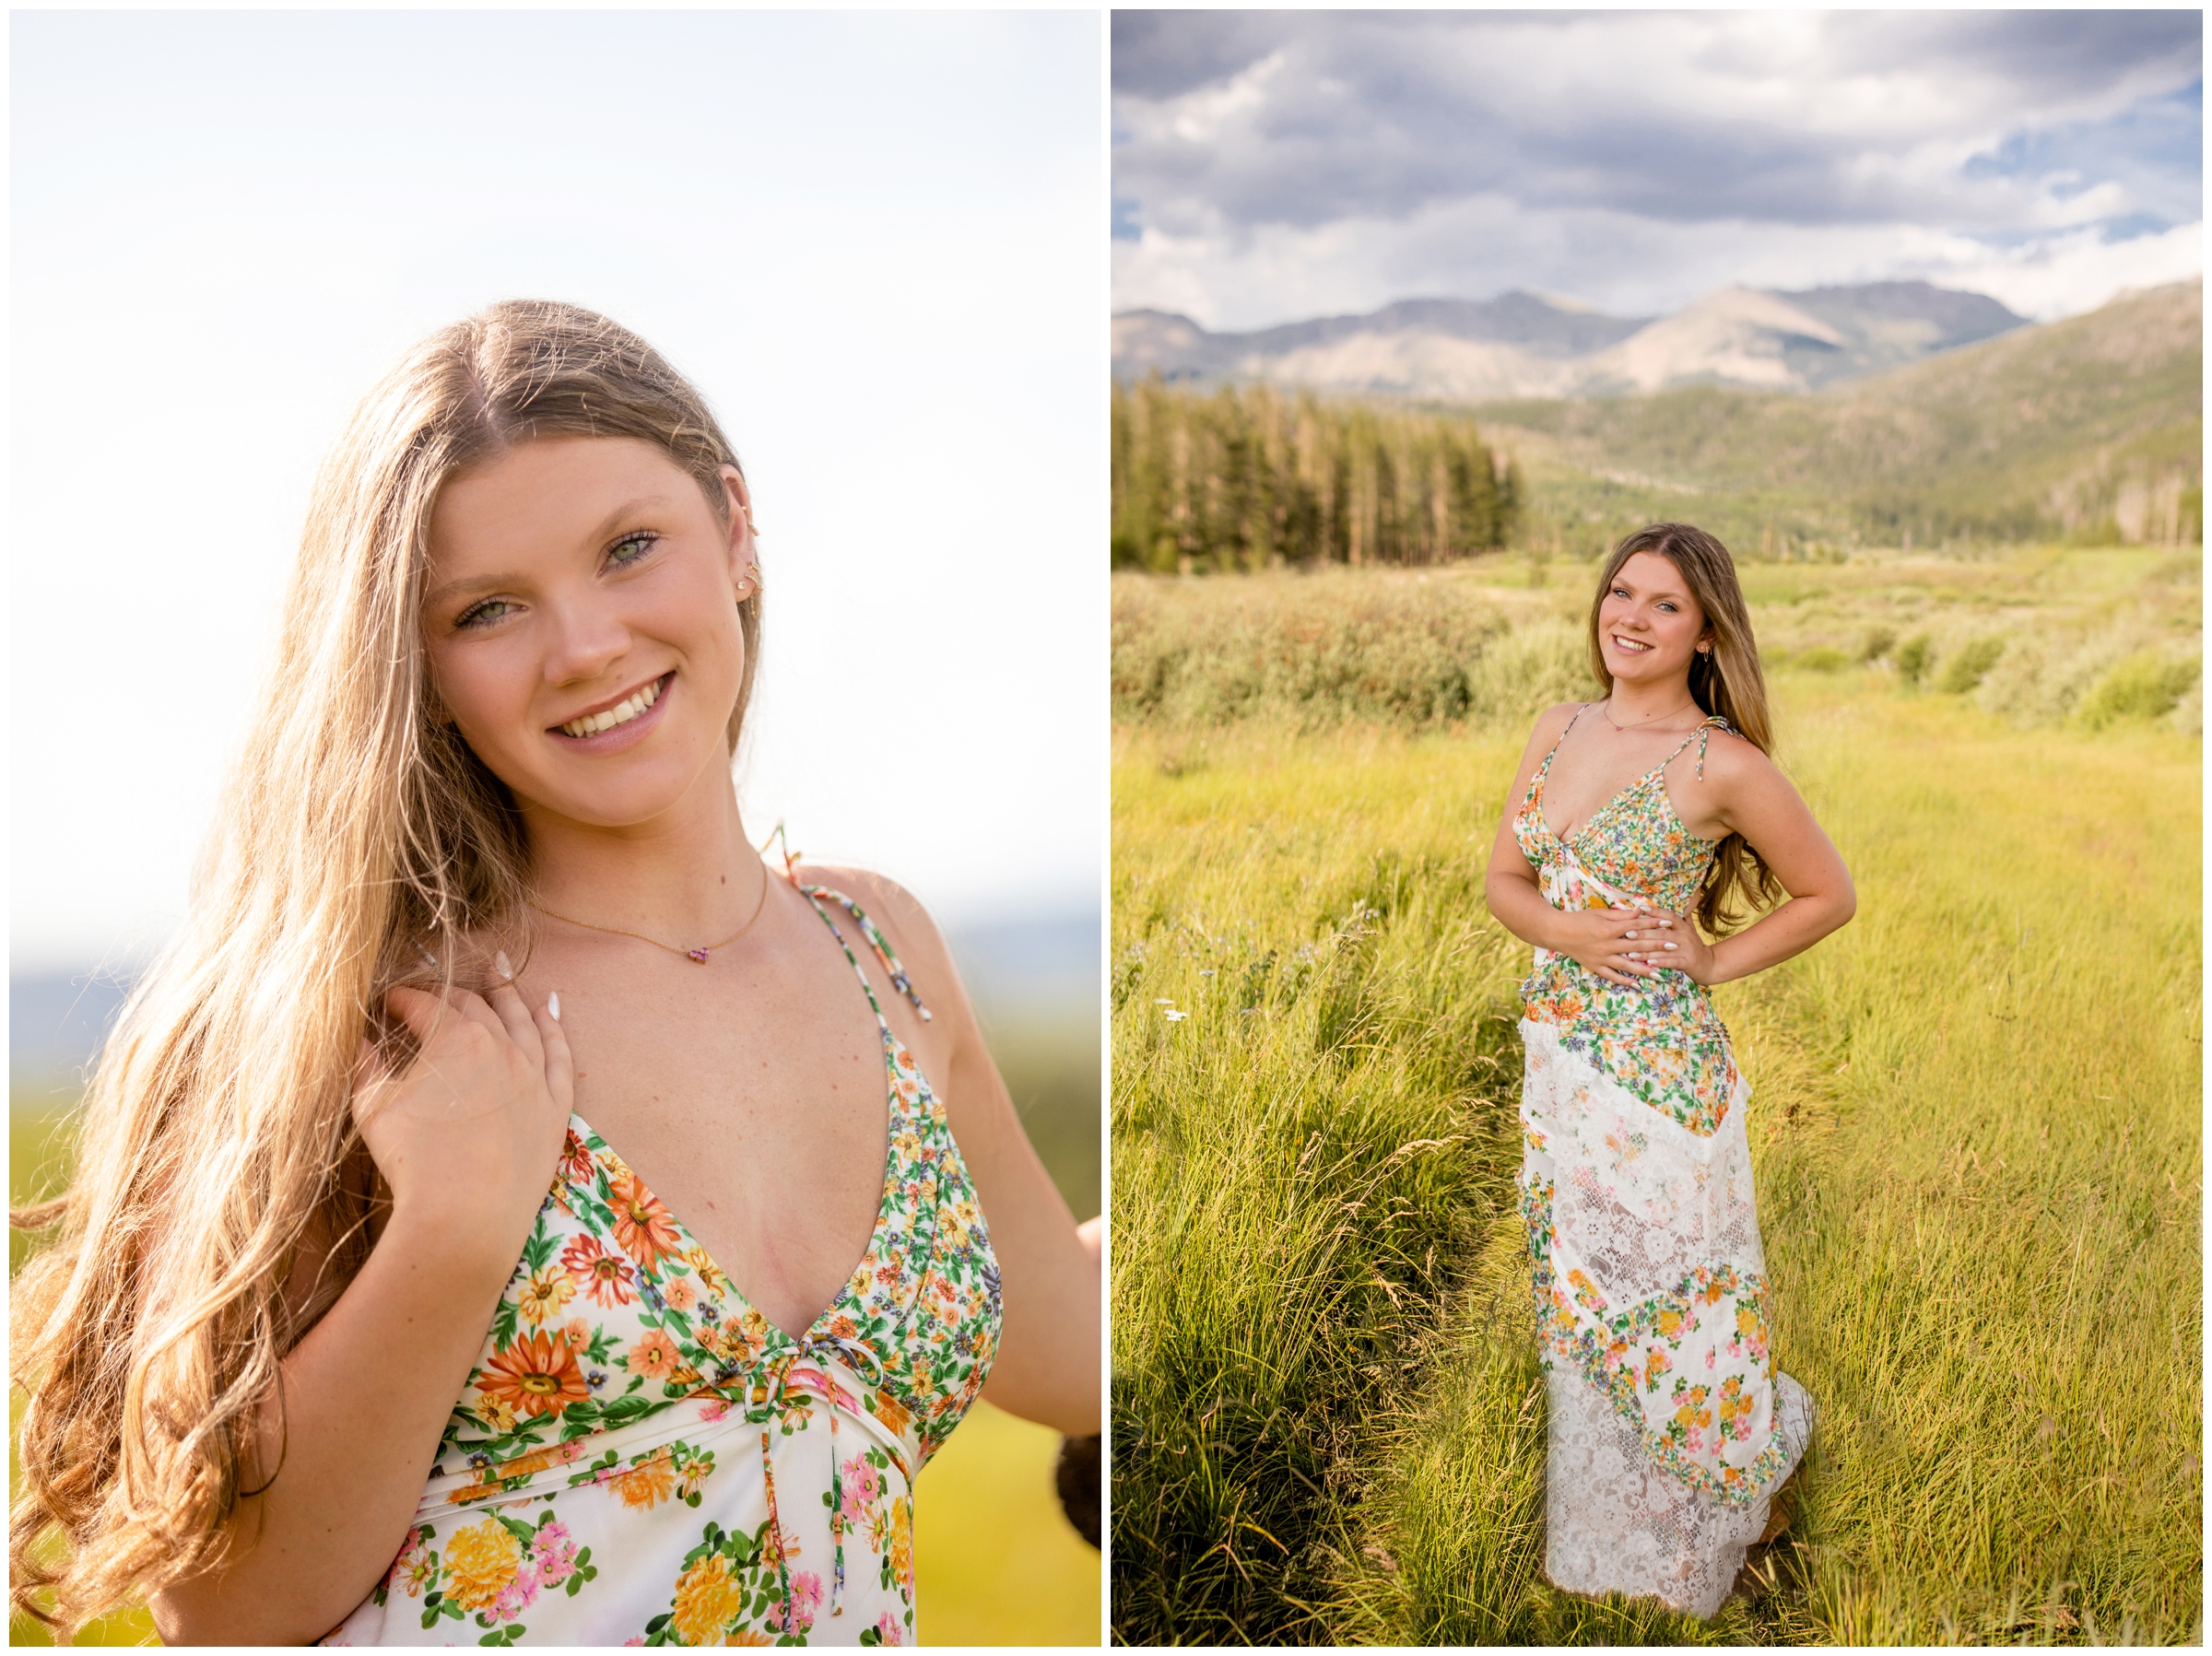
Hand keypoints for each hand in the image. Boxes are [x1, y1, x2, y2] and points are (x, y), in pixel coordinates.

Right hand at [352, 964, 572, 1261]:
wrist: (467, 1217)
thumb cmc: (414, 1163)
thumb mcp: (374, 1110)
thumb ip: (366, 1068)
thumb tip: (360, 1040)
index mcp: (455, 1039)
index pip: (427, 1005)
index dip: (405, 999)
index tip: (391, 1000)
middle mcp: (500, 1046)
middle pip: (475, 1007)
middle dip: (451, 993)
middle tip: (435, 991)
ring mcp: (533, 1074)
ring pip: (522, 1020)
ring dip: (508, 995)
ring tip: (498, 974)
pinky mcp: (555, 1105)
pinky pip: (559, 1055)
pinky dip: (554, 1028)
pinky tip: (550, 1010)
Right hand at [1552, 904, 1708, 987]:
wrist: (1557, 932)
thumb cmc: (1579, 919)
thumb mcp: (1600, 914)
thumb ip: (1621, 915)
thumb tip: (1640, 911)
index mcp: (1609, 929)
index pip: (1636, 926)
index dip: (1653, 923)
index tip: (1668, 922)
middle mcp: (1608, 945)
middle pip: (1637, 946)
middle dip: (1656, 945)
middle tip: (1674, 946)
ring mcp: (1602, 958)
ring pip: (1628, 965)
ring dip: (1645, 969)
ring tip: (1661, 973)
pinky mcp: (1596, 967)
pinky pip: (1613, 976)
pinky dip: (1625, 981)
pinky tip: (1638, 985)